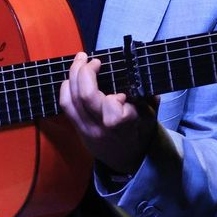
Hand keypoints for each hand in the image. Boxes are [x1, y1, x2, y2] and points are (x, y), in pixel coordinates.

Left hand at [57, 52, 158, 174]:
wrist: (130, 159)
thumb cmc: (141, 132)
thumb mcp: (150, 114)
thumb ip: (146, 94)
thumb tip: (138, 72)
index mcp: (123, 124)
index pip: (112, 105)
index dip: (114, 95)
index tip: (122, 93)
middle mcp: (101, 127)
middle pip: (85, 96)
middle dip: (84, 71)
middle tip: (89, 58)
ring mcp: (86, 129)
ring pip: (71, 99)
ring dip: (72, 76)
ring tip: (79, 61)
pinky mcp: (77, 129)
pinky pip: (65, 106)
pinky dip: (66, 88)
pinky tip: (72, 78)